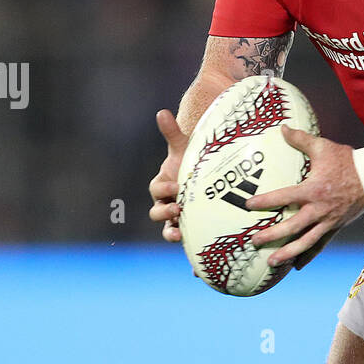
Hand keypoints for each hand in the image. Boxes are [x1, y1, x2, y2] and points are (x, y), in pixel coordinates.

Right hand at [148, 109, 188, 242]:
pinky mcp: (188, 229)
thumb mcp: (184, 149)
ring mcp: (176, 217)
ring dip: (170, 231)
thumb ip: (172, 133)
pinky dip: (181, 244)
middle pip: (157, 211)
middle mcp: (166, 203)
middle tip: (179, 208)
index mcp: (163, 185)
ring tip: (179, 232)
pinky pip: (180, 240)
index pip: (156, 189)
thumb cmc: (192, 162)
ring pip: (166, 228)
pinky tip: (190, 251)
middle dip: (165, 211)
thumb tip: (161, 112)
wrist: (206, 177)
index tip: (176, 186)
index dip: (163, 189)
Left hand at [246, 126, 363, 266]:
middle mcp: (320, 209)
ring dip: (287, 253)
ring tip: (271, 262)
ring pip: (305, 242)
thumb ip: (300, 139)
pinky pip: (320, 245)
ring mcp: (328, 221)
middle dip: (272, 235)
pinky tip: (296, 266)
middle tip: (254, 241)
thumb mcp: (323, 147)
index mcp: (313, 190)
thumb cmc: (346, 161)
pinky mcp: (335, 227)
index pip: (284, 197)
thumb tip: (281, 127)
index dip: (265, 202)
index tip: (248, 206)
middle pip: (292, 227)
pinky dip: (308, 256)